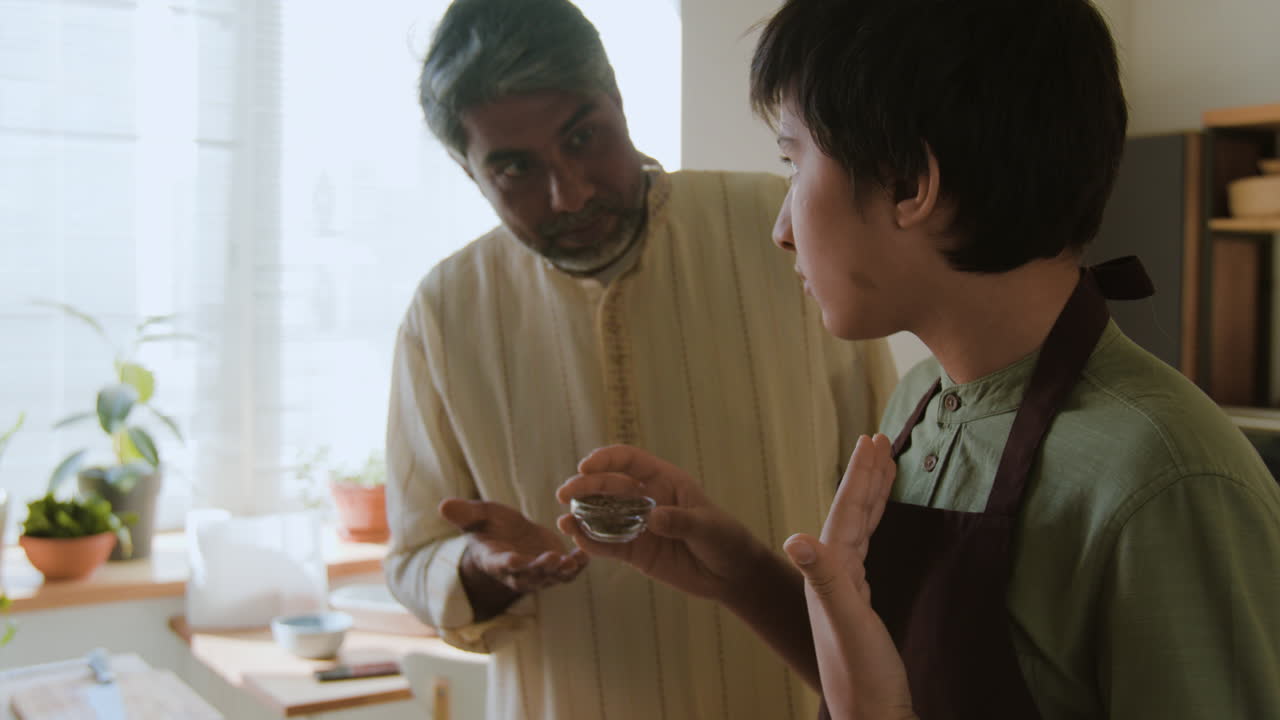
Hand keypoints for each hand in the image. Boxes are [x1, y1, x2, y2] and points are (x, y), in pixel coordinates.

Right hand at [439, 499, 587, 595]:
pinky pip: (568, 573)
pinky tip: (587, 555)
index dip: (508, 563)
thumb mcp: (477, 517)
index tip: (514, 559)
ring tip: (574, 561)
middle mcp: (517, 573)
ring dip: (563, 572)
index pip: (501, 564)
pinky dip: (578, 566)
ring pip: (551, 578)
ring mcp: (537, 574)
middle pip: (529, 576)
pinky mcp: (555, 569)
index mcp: (495, 560)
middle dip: (541, 569)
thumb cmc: (489, 527)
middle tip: (553, 559)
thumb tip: (442, 505)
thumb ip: (464, 513)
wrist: (507, 539)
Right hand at [555, 445, 769, 602]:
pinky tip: (575, 538)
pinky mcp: (634, 551)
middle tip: (565, 493)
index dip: (606, 459)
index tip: (586, 466)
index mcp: (664, 480)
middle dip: (585, 486)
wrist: (731, 574)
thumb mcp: (709, 528)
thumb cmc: (725, 539)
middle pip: (609, 486)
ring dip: (581, 514)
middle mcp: (645, 498)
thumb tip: (653, 518)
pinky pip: (607, 544)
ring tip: (564, 520)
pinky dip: (590, 541)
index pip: (629, 461)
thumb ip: (681, 521)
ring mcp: (637, 525)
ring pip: (602, 514)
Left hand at [783, 434, 915, 719]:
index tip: (872, 438)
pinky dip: (874, 524)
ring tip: (885, 463)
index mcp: (828, 571)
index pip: (846, 510)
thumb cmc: (862, 676)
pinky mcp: (859, 601)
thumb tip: (796, 538)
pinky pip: (867, 546)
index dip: (860, 475)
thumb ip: (825, 581)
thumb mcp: (847, 624)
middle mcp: (830, 574)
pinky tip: (875, 518)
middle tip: (880, 437)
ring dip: (871, 494)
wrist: (870, 714)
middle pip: (850, 511)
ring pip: (859, 526)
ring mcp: (844, 587)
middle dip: (866, 474)